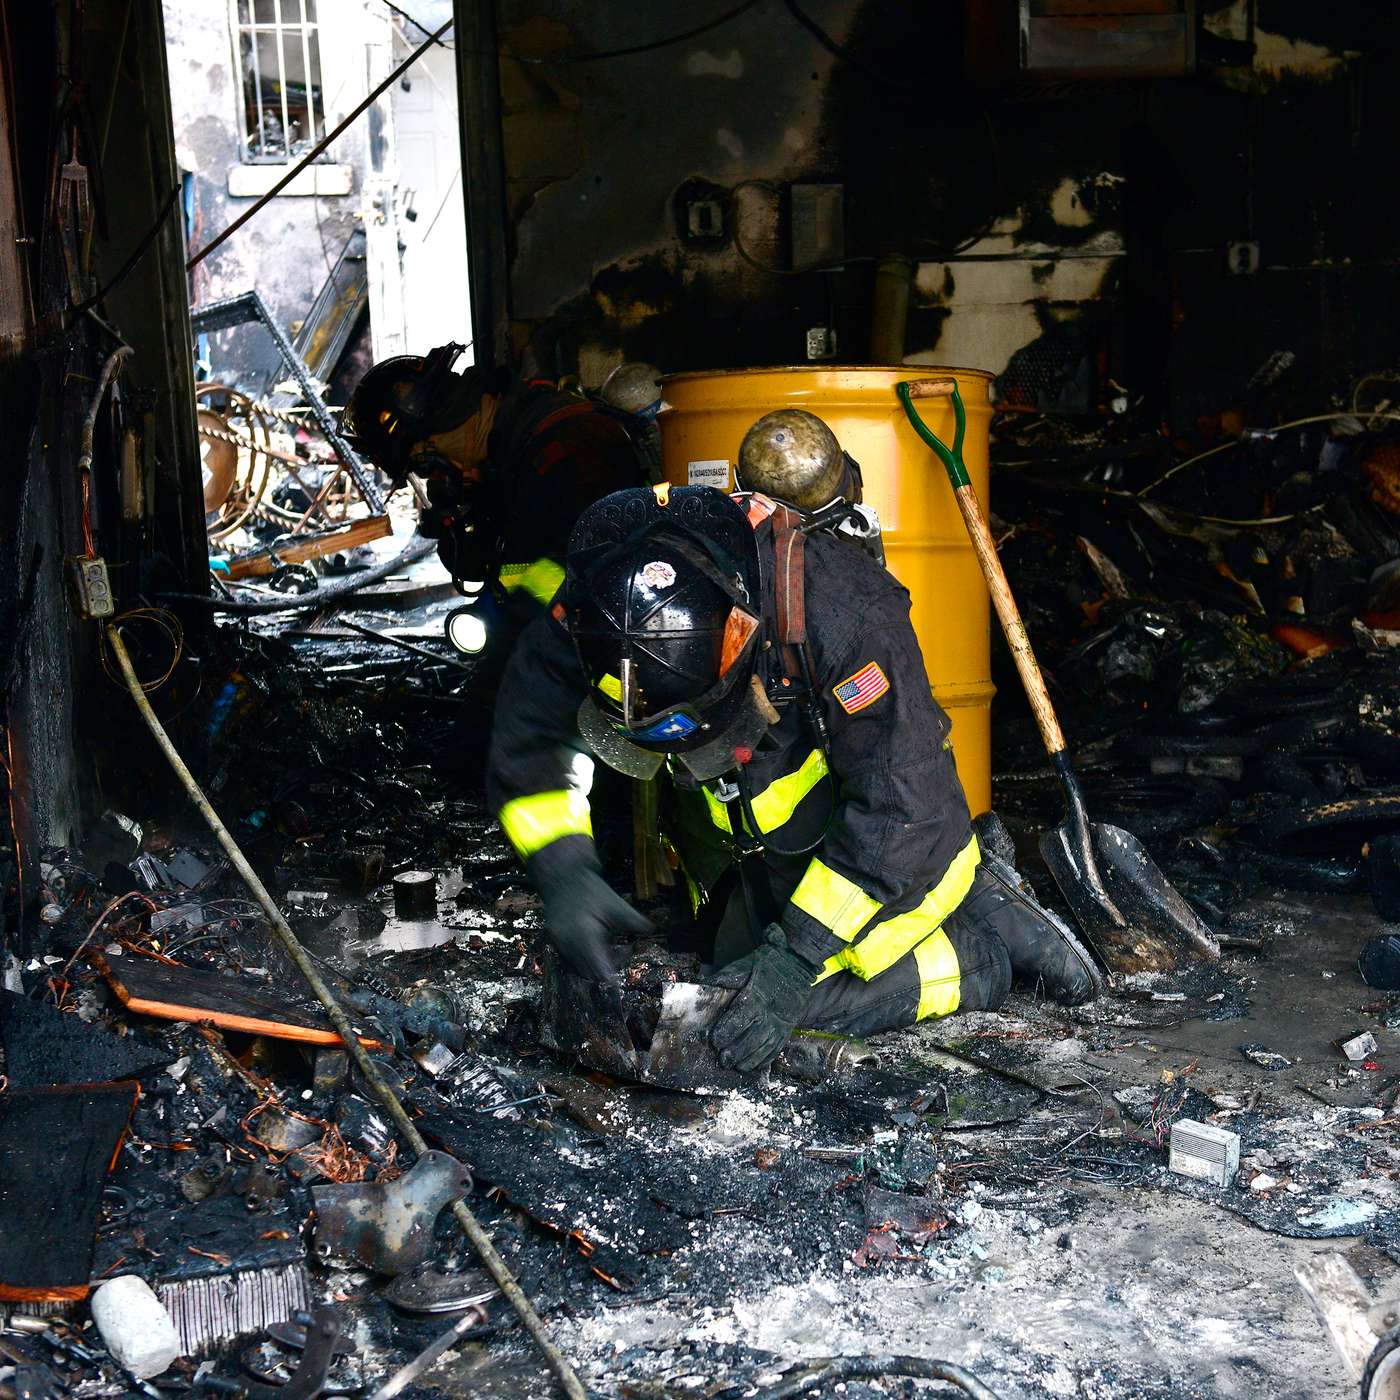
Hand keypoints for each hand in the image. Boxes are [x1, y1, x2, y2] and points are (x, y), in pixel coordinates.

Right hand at [528, 836, 652, 981]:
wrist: (562, 875)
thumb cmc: (591, 889)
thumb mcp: (616, 904)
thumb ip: (635, 922)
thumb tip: (652, 932)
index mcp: (583, 936)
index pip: (598, 970)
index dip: (612, 978)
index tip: (623, 978)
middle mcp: (567, 944)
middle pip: (589, 974)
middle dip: (607, 969)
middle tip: (623, 952)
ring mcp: (557, 944)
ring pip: (579, 969)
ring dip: (595, 965)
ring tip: (611, 946)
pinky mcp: (554, 942)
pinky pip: (570, 960)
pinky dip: (585, 958)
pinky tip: (596, 943)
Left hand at [709, 924, 816, 1071]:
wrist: (797, 963)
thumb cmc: (766, 964)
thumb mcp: (744, 965)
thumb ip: (725, 978)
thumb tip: (703, 984)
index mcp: (756, 997)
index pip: (738, 1019)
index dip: (726, 1032)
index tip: (715, 1041)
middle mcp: (769, 1013)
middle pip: (751, 1038)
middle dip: (735, 1051)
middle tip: (723, 1059)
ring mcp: (781, 1022)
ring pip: (764, 1046)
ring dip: (750, 1059)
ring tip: (737, 1066)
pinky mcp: (789, 1027)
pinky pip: (778, 1047)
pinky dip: (767, 1058)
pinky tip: (756, 1065)